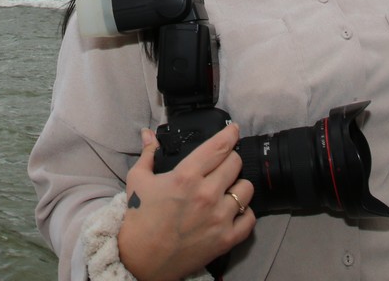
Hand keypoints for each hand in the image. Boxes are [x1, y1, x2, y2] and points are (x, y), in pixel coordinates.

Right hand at [117, 125, 255, 280]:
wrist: (140, 259)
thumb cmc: (139, 218)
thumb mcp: (138, 180)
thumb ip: (148, 153)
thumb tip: (148, 134)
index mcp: (186, 176)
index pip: (219, 147)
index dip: (230, 134)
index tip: (233, 130)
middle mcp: (206, 194)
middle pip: (235, 163)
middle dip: (230, 159)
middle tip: (222, 164)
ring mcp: (219, 217)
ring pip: (246, 189)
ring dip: (238, 185)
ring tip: (227, 189)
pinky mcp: (226, 239)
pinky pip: (250, 218)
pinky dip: (244, 213)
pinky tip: (233, 210)